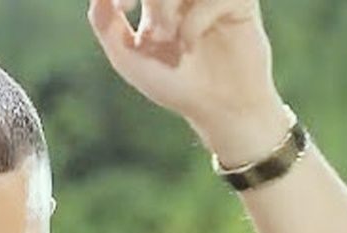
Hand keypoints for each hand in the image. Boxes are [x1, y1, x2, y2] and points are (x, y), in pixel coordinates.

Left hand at [87, 0, 281, 138]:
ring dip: (167, 4)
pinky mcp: (239, 1)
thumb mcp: (129, 60)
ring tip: (168, 36)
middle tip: (153, 31)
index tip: (124, 8)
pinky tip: (190, 46)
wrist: (217, 108)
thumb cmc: (175, 86)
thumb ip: (106, 25)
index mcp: (156, 3)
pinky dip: (194, 19)